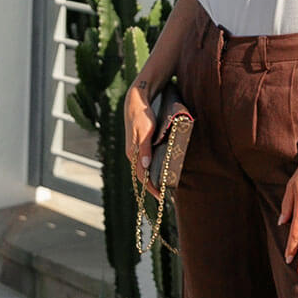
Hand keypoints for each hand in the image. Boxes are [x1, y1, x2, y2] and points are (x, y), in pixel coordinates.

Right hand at [124, 82, 158, 200]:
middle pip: (142, 175)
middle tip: (165, 196)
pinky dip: (151, 169)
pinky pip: (145, 161)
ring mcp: (135, 150)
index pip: (142, 176)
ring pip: (143, 169)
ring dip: (152, 178)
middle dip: (152, 186)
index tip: (161, 197)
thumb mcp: (145, 132)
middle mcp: (133, 154)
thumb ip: (144, 149)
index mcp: (133, 153)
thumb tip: (145, 166)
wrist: (136, 101)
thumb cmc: (141, 116)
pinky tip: (158, 170)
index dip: (151, 187)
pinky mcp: (140, 145)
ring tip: (163, 187)